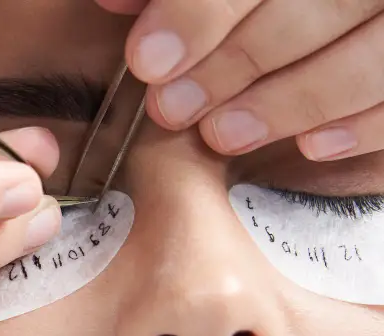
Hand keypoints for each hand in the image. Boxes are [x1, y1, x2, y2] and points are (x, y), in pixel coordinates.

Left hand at [95, 0, 383, 160]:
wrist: (337, 6)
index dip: (202, 11)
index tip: (148, 59)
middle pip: (321, 4)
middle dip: (238, 61)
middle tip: (173, 108)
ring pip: (372, 56)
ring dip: (291, 100)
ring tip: (221, 134)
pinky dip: (362, 125)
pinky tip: (309, 146)